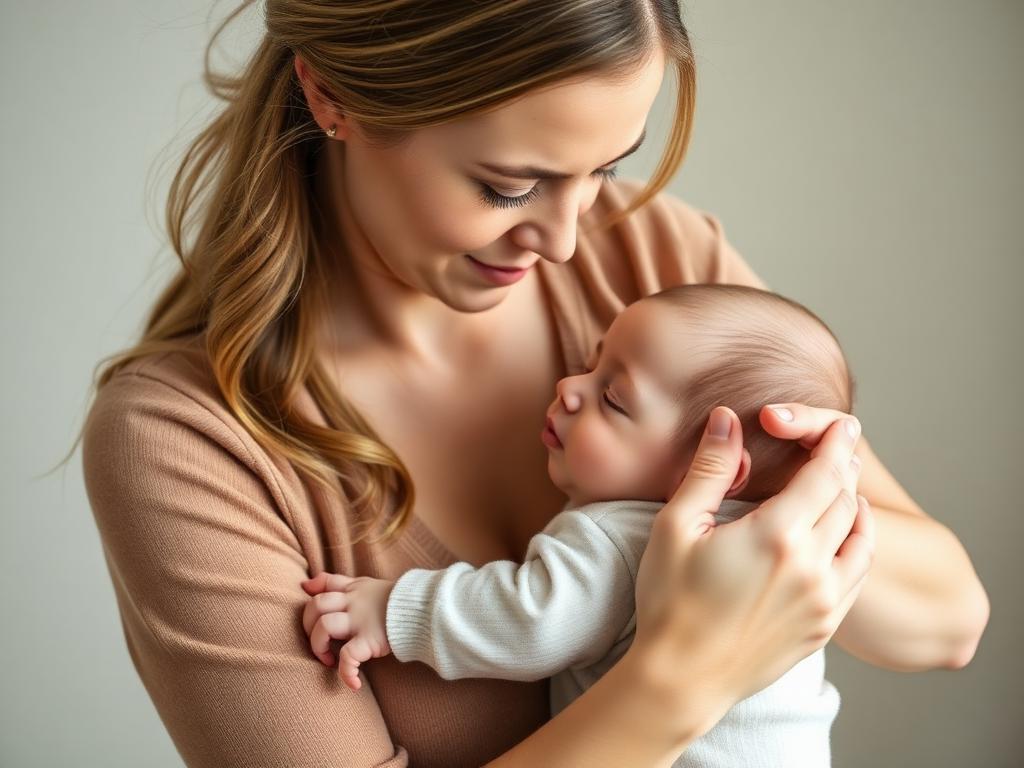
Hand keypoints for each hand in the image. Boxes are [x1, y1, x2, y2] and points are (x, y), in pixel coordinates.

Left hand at [300, 573, 395, 690]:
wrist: (427, 609)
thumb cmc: (399, 601)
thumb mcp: (370, 585)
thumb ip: (344, 584)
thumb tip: (307, 584)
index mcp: (354, 589)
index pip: (326, 584)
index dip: (311, 595)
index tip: (309, 610)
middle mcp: (353, 602)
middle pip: (316, 605)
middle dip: (307, 626)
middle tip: (319, 643)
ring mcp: (361, 621)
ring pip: (325, 627)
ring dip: (318, 647)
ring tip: (329, 660)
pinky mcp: (371, 640)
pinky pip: (348, 656)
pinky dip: (346, 673)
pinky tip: (354, 685)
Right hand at [632, 406, 873, 732]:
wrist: (682, 678)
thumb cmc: (670, 600)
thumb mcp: (677, 526)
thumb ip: (710, 469)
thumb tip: (726, 418)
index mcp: (777, 534)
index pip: (824, 474)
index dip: (835, 443)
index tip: (841, 424)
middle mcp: (812, 566)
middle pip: (845, 500)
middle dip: (843, 467)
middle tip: (840, 444)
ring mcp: (824, 600)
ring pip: (860, 537)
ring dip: (856, 504)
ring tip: (845, 484)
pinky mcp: (824, 626)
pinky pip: (858, 575)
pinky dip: (860, 545)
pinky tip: (848, 535)